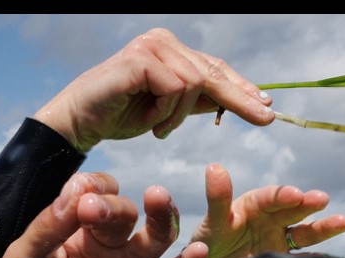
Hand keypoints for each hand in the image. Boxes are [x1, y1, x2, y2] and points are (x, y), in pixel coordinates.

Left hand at [0, 172, 179, 257]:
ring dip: (161, 216)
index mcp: (78, 226)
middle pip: (125, 213)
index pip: (96, 190)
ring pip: (153, 237)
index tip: (80, 201)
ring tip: (158, 198)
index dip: (92, 188)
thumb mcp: (24, 254)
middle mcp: (105, 243)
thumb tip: (76, 193)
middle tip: (92, 209)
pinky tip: (197, 253)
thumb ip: (48, 225)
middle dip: (112, 206)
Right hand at [33, 28, 274, 152]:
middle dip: (239, 99)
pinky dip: (167, 112)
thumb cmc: (117, 116)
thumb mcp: (167, 112)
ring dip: (180, 115)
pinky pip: (175, 89)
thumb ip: (197, 103)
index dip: (241, 87)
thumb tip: (238, 102)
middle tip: (266, 119)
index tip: (266, 105)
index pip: (214, 67)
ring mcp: (152, 47)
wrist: (78, 123)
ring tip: (158, 128)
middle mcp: (162, 41)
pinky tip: (151, 121)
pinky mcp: (141, 59)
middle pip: (212, 73)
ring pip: (195, 84)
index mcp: (170, 50)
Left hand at [183, 163, 344, 257]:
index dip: (281, 196)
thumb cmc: (208, 243)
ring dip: (323, 227)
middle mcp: (268, 219)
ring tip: (343, 221)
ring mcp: (278, 239)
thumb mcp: (210, 225)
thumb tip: (214, 169)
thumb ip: (216, 200)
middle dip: (306, 204)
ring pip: (303, 231)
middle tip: (322, 199)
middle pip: (291, 209)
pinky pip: (301, 257)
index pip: (267, 198)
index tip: (296, 194)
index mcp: (250, 206)